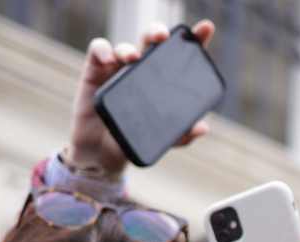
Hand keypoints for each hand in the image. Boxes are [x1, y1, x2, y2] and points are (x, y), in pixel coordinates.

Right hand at [68, 20, 214, 175]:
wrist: (102, 155)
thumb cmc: (134, 142)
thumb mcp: (161, 141)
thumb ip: (182, 135)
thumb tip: (202, 127)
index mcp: (163, 81)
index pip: (179, 56)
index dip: (193, 40)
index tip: (205, 29)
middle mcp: (142, 70)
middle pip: (151, 42)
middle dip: (158, 32)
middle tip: (163, 37)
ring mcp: (118, 69)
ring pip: (125, 46)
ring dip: (129, 48)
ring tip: (133, 58)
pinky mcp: (95, 72)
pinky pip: (98, 50)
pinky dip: (103, 50)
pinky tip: (108, 60)